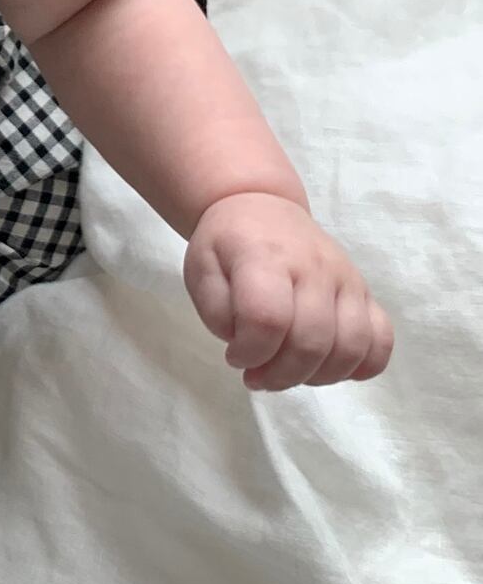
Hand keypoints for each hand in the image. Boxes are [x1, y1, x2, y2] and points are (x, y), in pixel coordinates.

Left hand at [182, 192, 393, 391]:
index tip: (235, 357)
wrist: (262, 207)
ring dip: (318, 376)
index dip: (250, 353)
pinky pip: (382, 338)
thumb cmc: (228, 244)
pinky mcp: (365, 291)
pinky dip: (363, 365)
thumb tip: (249, 348)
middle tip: (257, 376)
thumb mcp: (201, 270)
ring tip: (289, 372)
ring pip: (351, 346)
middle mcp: (314, 266)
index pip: (268, 318)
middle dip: (280, 374)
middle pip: (312, 340)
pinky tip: (331, 368)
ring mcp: (347, 278)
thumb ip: (218, 313)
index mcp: (265, 256)